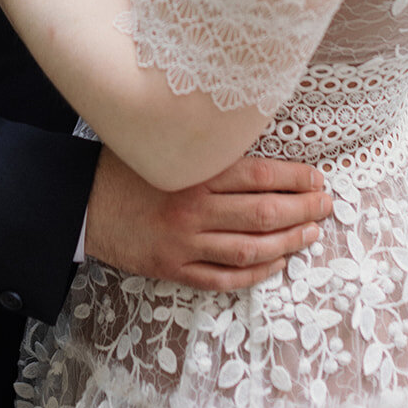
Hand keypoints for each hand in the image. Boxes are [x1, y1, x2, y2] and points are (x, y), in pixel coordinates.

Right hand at [85, 147, 331, 290]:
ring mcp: (185, 243)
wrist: (80, 202)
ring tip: (311, 234)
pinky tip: (277, 263)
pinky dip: (255, 273)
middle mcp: (193, 208)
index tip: (317, 178)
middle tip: (327, 205)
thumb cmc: (122, 166)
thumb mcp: (160, 143)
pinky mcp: (174, 268)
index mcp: (192, 172)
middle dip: (303, 210)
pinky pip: (224, 278)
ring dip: (288, 242)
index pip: (258, 175)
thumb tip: (244, 129)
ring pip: (250, 249)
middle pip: (263, 213)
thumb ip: (199, 143)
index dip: (294, 179)